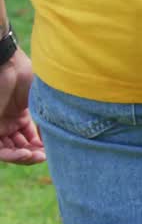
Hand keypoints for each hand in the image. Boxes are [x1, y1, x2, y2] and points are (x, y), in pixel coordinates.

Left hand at [0, 49, 44, 164]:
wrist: (9, 66)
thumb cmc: (26, 77)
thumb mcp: (39, 103)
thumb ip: (44, 121)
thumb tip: (51, 140)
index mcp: (20, 116)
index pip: (29, 139)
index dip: (40, 147)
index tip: (52, 149)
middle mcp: (8, 123)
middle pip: (19, 147)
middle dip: (33, 154)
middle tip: (45, 156)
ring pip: (9, 151)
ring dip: (23, 157)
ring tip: (37, 156)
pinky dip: (12, 155)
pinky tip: (26, 153)